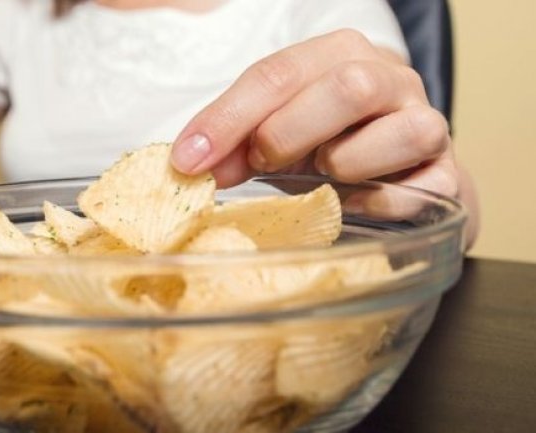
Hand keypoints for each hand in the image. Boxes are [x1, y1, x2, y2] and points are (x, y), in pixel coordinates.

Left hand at [170, 29, 457, 214]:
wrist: (395, 174)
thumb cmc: (326, 144)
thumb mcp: (274, 133)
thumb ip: (235, 144)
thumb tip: (191, 167)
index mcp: (338, 55)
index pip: (277, 74)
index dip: (227, 118)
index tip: (190, 159)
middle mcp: (389, 79)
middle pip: (346, 87)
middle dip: (288, 133)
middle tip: (261, 163)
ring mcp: (426, 123)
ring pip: (399, 130)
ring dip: (344, 163)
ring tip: (323, 174)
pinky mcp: (446, 175)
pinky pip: (416, 190)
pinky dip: (374, 203)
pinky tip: (354, 202)